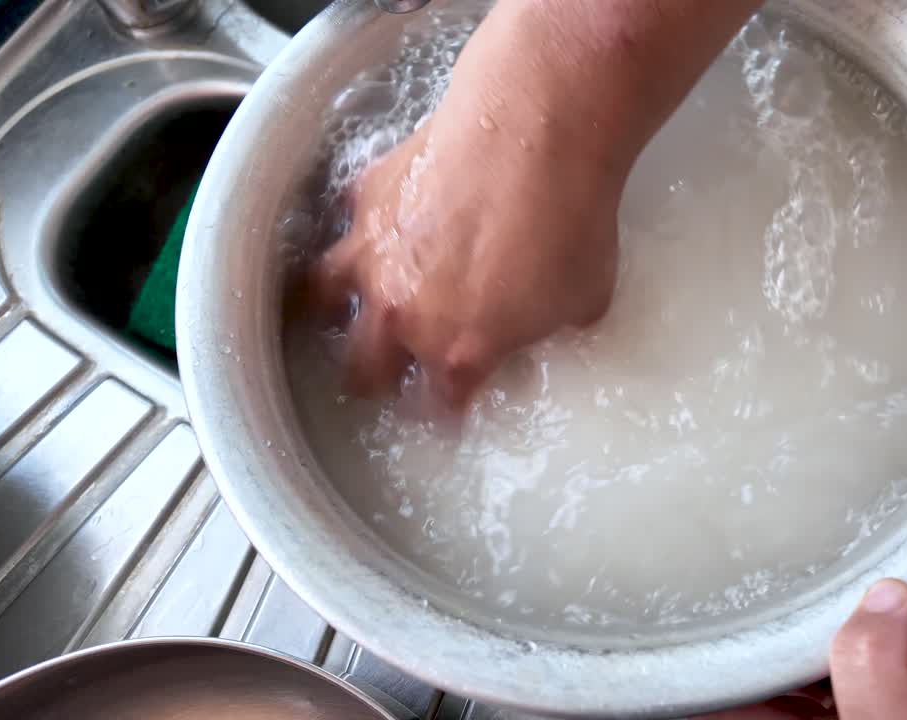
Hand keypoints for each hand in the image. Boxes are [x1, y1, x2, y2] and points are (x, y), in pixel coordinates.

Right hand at [309, 0, 763, 406]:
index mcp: (459, 351)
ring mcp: (372, 255)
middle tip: (387, 378)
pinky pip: (343, 227)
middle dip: (377, 382)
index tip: (451, 409)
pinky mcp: (364, 197)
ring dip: (332, 318)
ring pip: (322, 303)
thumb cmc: (572, 221)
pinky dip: (352, 236)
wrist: (534, 133)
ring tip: (337, 319)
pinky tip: (365, 232)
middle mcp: (403, 313)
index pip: (440, 403)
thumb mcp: (584, 298)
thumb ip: (549, 323)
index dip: (447, 410)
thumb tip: (545, 319)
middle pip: (365, 371)